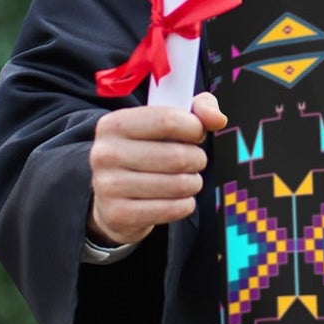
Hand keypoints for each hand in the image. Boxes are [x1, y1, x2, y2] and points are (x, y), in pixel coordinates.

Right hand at [87, 91, 227, 246]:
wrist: (112, 196)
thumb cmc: (147, 151)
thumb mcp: (166, 121)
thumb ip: (197, 109)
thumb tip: (217, 119)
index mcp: (114, 124)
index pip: (167, 120)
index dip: (194, 128)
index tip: (197, 134)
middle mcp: (105, 153)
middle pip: (177, 156)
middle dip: (197, 159)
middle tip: (194, 161)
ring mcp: (108, 186)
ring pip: (178, 185)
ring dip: (193, 183)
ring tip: (187, 179)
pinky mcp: (118, 214)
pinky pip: (171, 209)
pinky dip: (185, 204)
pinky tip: (179, 199)